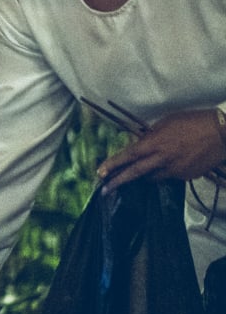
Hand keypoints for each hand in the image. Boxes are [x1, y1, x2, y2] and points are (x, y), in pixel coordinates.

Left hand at [97, 108, 225, 188]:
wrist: (222, 132)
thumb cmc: (193, 122)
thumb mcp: (166, 123)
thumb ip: (151, 136)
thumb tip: (141, 145)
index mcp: (155, 143)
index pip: (128, 156)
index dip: (113, 165)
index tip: (100, 173)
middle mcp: (162, 159)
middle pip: (135, 173)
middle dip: (117, 182)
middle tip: (104, 191)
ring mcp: (175, 170)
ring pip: (153, 177)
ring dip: (145, 175)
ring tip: (145, 170)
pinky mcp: (187, 176)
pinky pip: (171, 176)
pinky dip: (167, 172)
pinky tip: (175, 163)